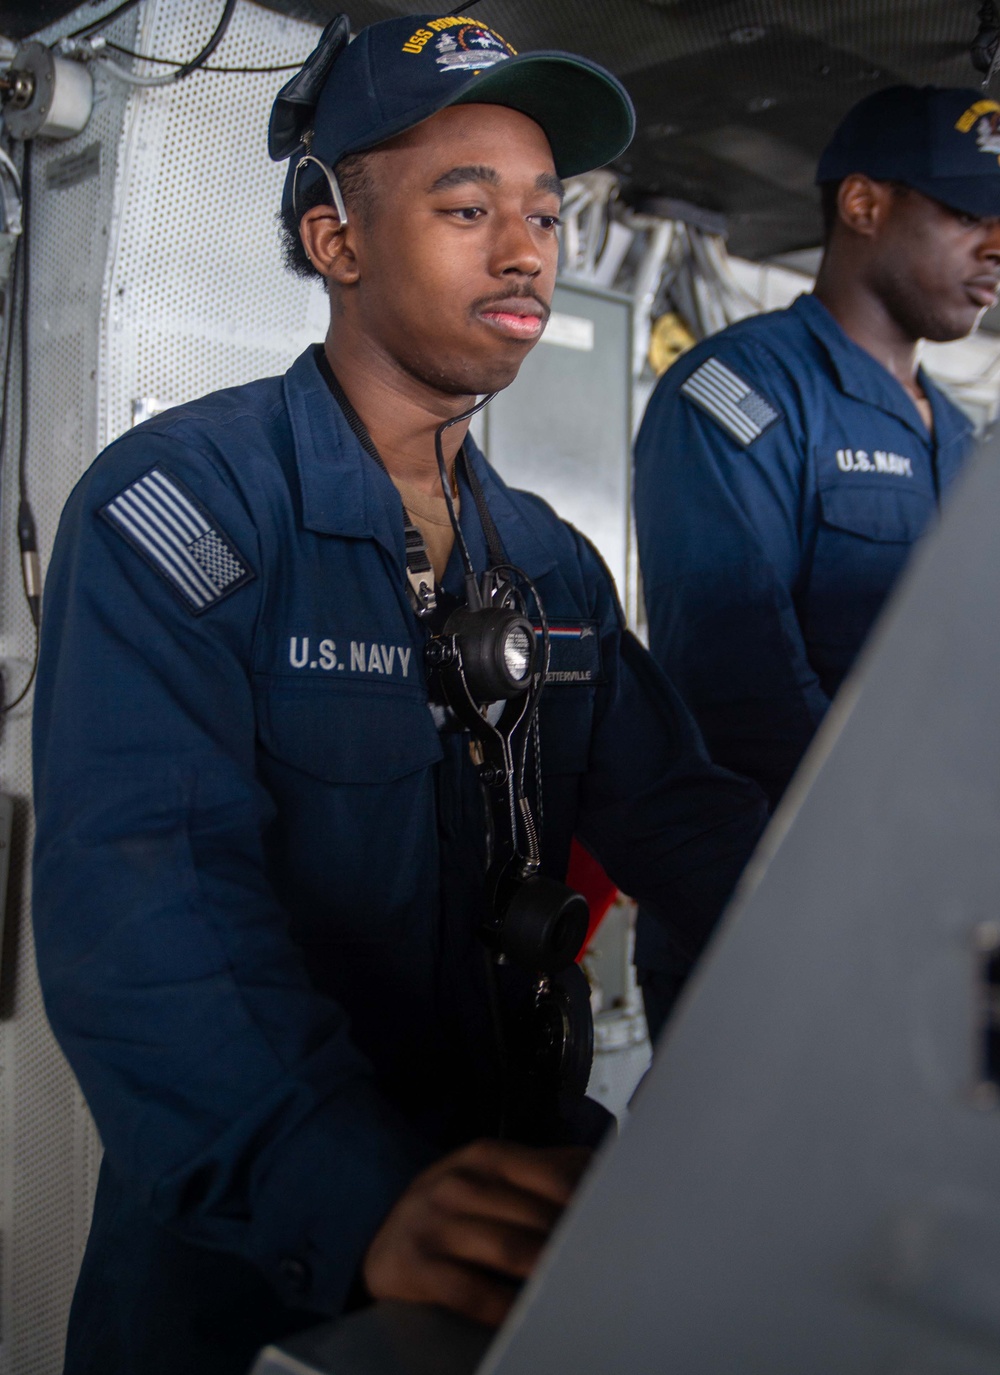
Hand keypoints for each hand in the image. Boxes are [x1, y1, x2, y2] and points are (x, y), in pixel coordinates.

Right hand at [362, 1138, 589, 1326]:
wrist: (384, 1240)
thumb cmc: (455, 1208)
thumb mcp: (489, 1175)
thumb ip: (543, 1169)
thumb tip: (606, 1169)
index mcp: (485, 1156)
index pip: (553, 1177)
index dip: (588, 1203)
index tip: (620, 1226)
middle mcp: (458, 1183)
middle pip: (536, 1217)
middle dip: (573, 1243)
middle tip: (609, 1265)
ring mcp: (433, 1224)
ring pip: (510, 1250)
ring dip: (548, 1272)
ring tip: (580, 1289)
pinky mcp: (414, 1267)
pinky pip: (471, 1292)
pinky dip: (504, 1307)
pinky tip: (529, 1318)